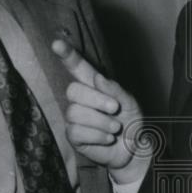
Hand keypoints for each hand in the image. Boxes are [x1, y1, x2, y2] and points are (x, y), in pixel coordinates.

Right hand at [52, 39, 149, 184]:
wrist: (134, 149)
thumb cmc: (131, 121)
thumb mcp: (129, 102)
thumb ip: (115, 89)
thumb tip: (98, 78)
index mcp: (94, 85)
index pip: (77, 67)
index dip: (67, 55)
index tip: (57, 44)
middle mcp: (81, 99)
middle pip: (73, 90)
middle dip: (96, 100)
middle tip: (114, 108)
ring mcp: (75, 118)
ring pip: (75, 113)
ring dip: (101, 121)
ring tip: (115, 128)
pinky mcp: (74, 136)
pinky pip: (77, 131)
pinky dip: (97, 135)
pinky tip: (107, 138)